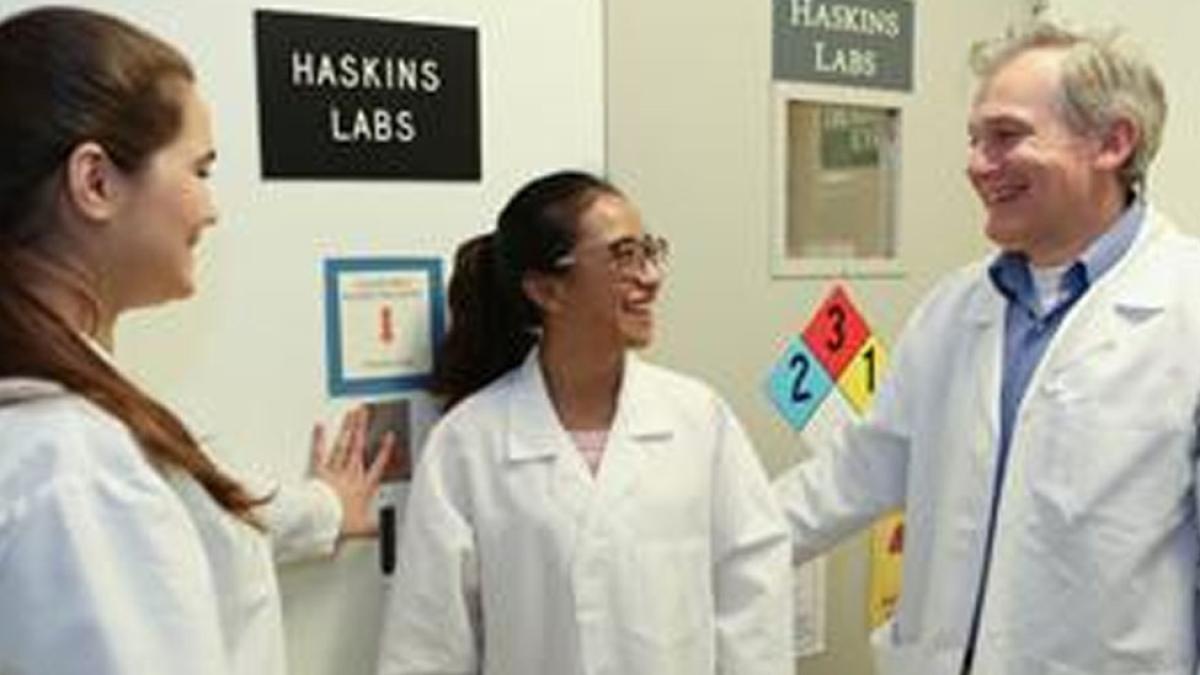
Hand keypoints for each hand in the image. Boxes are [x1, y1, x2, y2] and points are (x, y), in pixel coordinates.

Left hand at [310, 406, 394, 539]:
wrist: (321, 520)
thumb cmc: (339, 522)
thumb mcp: (362, 529)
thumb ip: (374, 529)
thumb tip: (384, 532)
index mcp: (363, 488)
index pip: (377, 464)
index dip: (384, 450)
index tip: (388, 436)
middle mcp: (350, 475)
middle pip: (358, 447)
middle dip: (363, 428)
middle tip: (365, 413)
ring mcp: (335, 471)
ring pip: (343, 445)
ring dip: (347, 428)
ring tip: (351, 414)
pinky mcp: (319, 472)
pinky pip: (319, 453)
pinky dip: (319, 439)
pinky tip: (320, 427)